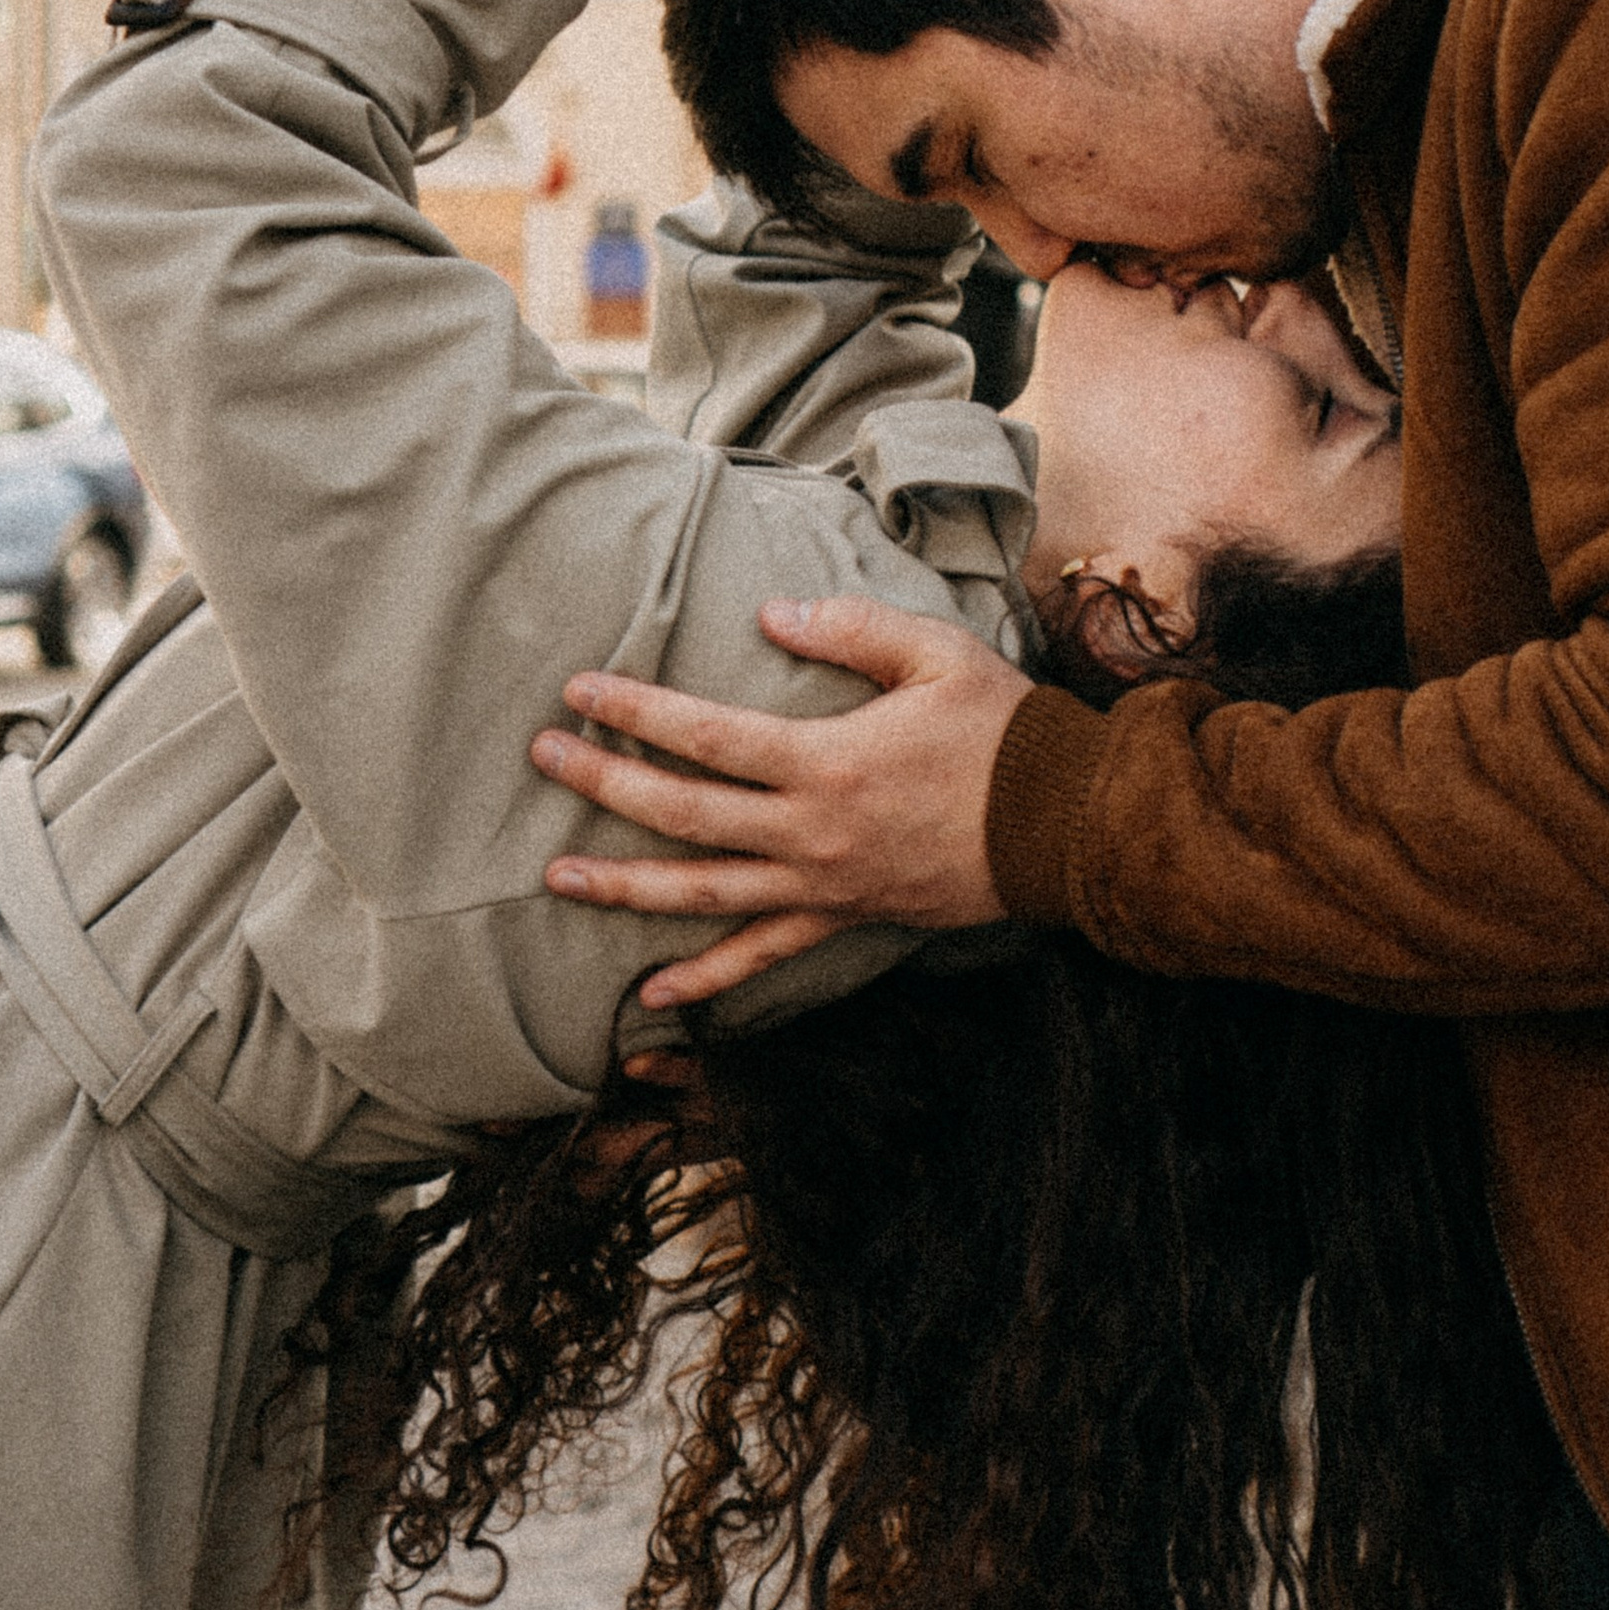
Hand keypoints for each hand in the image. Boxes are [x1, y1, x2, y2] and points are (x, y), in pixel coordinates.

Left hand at [532, 597, 1029, 1004]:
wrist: (1065, 821)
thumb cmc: (1002, 729)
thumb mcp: (936, 653)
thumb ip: (850, 628)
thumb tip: (770, 615)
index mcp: (827, 760)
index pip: (705, 735)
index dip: (635, 712)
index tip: (579, 691)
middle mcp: (811, 832)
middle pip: (683, 814)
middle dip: (604, 784)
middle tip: (543, 757)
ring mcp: (823, 885)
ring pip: (703, 895)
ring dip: (625, 887)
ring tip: (557, 877)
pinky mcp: (845, 917)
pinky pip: (765, 956)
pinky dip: (708, 978)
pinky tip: (652, 994)